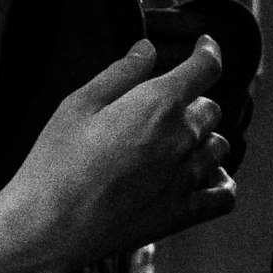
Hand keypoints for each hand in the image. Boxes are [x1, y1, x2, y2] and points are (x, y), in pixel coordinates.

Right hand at [0, 37, 239, 272]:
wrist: (48, 225)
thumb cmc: (55, 162)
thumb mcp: (77, 105)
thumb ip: (120, 73)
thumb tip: (148, 49)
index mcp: (158, 104)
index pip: (205, 68)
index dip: (209, 51)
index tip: (205, 46)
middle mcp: (182, 137)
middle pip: (211, 107)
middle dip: (192, 102)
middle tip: (161, 110)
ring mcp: (187, 177)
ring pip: (219, 146)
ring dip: (203, 139)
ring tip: (174, 145)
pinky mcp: (184, 212)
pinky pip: (225, 193)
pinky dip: (220, 181)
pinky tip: (202, 177)